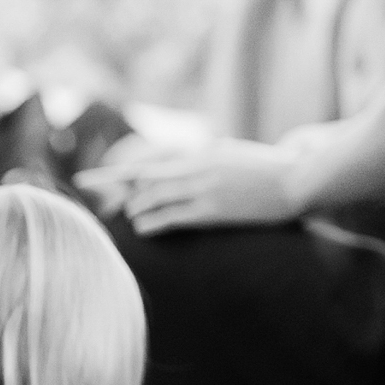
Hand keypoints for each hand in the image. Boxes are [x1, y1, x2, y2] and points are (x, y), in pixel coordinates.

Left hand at [74, 138, 301, 235]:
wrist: (300, 180)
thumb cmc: (270, 170)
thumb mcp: (233, 155)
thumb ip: (206, 158)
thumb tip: (185, 167)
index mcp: (201, 154)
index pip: (148, 164)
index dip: (114, 175)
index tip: (84, 182)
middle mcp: (197, 168)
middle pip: (144, 183)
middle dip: (127, 198)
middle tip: (120, 209)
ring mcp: (203, 188)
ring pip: (152, 200)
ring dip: (137, 212)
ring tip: (134, 220)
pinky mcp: (212, 210)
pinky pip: (169, 218)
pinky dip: (151, 224)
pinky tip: (143, 230)